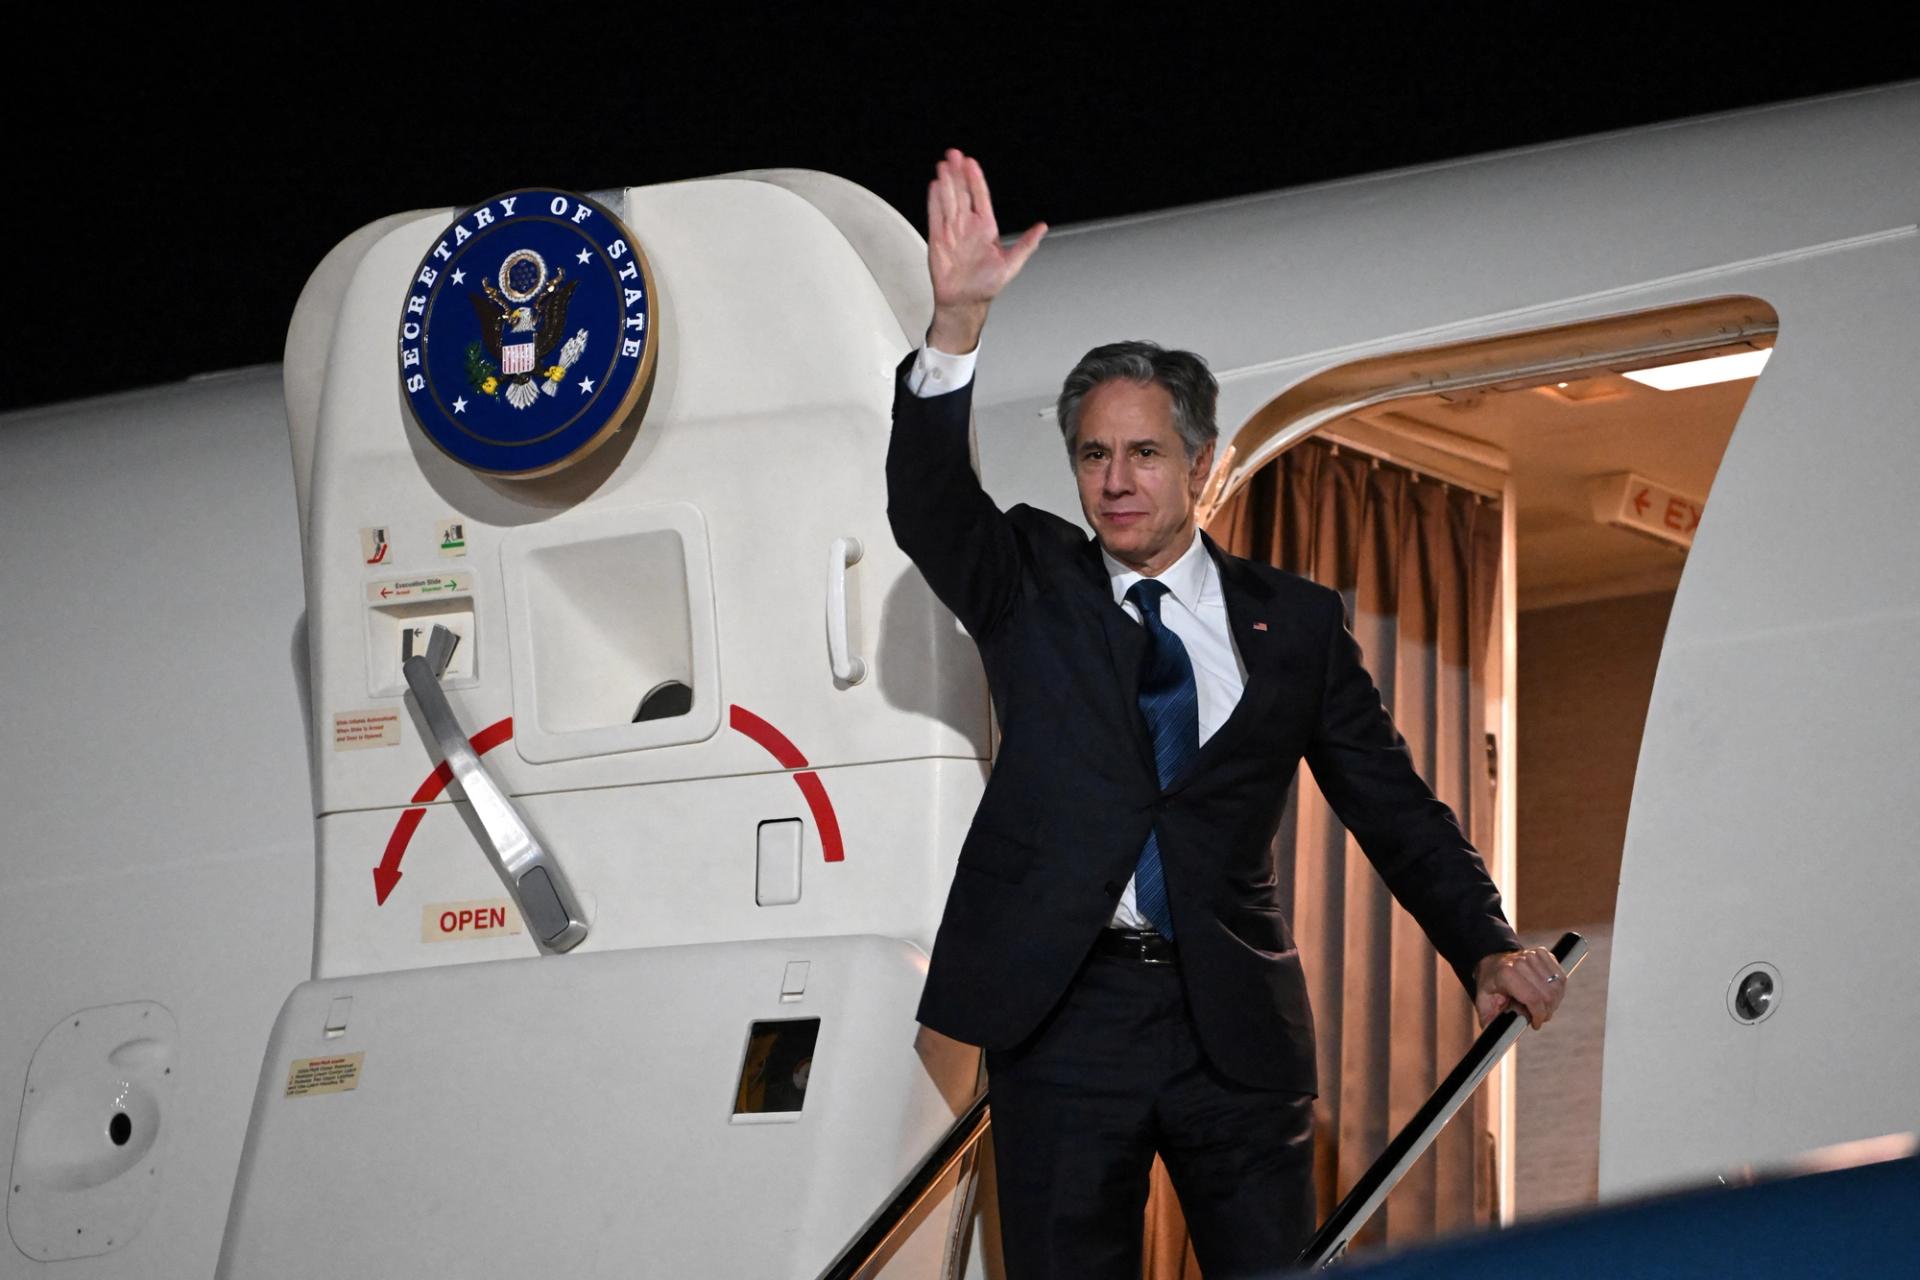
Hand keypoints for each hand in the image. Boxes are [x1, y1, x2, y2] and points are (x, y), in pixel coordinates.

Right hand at [925, 148, 1046, 352]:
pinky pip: (935, 216)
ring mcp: (952, 231)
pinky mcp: (938, 239)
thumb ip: (1025, 245)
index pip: (980, 197)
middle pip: (962, 193)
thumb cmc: (987, 285)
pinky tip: (934, 187)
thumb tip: (1042, 228)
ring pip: (949, 201)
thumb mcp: (1011, 264)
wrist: (964, 302)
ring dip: (946, 183)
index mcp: (986, 228)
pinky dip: (934, 201)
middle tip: (953, 155)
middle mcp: (968, 226)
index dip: (975, 180)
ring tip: (943, 166)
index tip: (970, 163)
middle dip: (958, 174)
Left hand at [1474, 947, 1567, 1028]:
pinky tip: (1547, 994)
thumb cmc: (1490, 985)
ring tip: (1542, 1007)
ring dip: (1553, 1002)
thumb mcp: (1484, 1003)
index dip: (1538, 1016)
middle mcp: (1521, 962)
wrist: (1492, 962)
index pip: (1533, 999)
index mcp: (1506, 974)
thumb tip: (1500, 1039)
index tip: (1535, 1024)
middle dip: (1546, 1012)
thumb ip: (1490, 1021)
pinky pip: (1561, 977)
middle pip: (1547, 995)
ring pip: (1557, 987)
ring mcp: (1533, 955)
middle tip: (1539, 1017)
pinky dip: (1558, 990)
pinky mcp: (1543, 953)